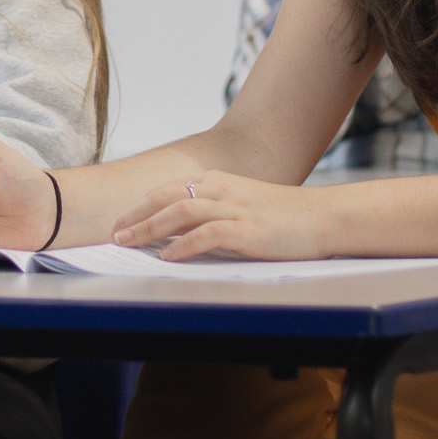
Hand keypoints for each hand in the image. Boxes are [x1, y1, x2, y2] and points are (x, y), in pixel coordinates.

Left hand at [110, 171, 332, 260]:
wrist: (324, 216)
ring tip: (128, 243)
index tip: (120, 221)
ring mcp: (234, 208)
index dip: (140, 205)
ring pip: (179, 212)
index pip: (168, 190)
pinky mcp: (247, 229)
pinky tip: (168, 256)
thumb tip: (179, 232)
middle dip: (135, 215)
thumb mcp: (242, 206)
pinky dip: (183, 245)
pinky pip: (207, 234)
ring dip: (149, 228)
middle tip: (113, 234)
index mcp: (217, 182)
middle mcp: (220, 189)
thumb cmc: (283, 217)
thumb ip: (213, 213)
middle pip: (165, 197)